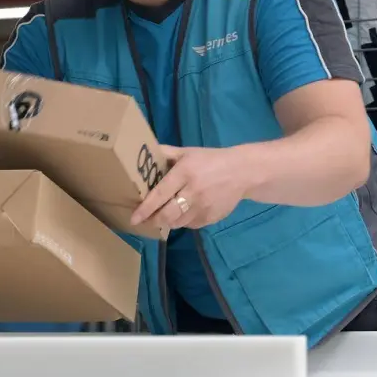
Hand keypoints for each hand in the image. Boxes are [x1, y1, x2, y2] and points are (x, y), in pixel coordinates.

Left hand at [131, 145, 251, 232]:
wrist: (242, 172)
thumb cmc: (211, 160)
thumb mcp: (187, 152)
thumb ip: (166, 153)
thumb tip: (143, 152)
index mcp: (185, 172)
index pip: (161, 194)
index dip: (146, 208)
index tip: (134, 218)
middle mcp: (194, 191)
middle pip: (167, 214)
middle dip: (153, 220)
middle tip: (145, 220)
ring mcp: (204, 207)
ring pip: (177, 223)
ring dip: (167, 221)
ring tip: (163, 215)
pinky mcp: (211, 218)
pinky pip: (190, 225)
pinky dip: (183, 221)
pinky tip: (183, 212)